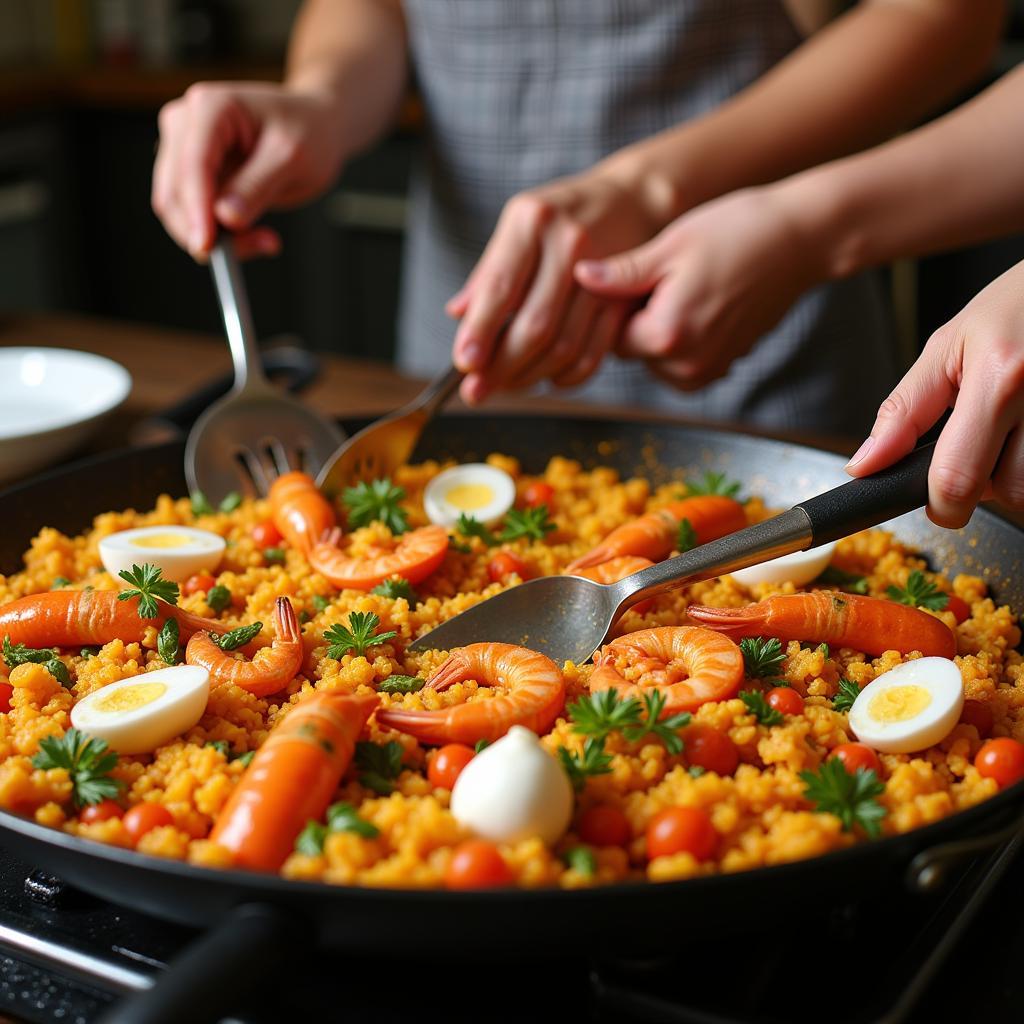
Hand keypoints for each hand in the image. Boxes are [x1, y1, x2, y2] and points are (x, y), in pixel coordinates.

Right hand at [152, 81, 346, 258]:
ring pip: (177, 209)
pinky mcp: (191, 175)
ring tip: (266, 240)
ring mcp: (184, 149)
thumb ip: (258, 186)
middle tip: (261, 246)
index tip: (208, 246)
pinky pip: (192, 216)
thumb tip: (225, 217)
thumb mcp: (294, 158)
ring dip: (216, 237)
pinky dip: (220, 234)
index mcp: (211, 108)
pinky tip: (256, 235)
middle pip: (175, 191)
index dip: (196, 208)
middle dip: (209, 230)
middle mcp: (186, 125)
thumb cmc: (308, 133)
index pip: (193, 164)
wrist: (314, 128)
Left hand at [448, 170, 660, 402]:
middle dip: (501, 367)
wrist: (628, 201)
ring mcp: (603, 273)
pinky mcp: (622, 299)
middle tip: (476, 391)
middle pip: (535, 325)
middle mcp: (569, 243)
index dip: (479, 331)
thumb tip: (457, 315)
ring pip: (564, 346)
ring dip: (530, 376)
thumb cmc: (560, 218)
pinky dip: (565, 377)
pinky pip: (592, 354)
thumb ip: (488, 273)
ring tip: (507, 384)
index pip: (500, 287)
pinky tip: (546, 377)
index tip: (465, 363)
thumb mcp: (518, 228)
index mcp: (532, 221)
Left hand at [574, 187, 819, 389]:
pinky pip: (682, 358)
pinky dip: (685, 334)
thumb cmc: (736, 232)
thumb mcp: (671, 247)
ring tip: (691, 286)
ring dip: (662, 326)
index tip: (640, 273)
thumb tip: (579, 279)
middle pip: (633, 349)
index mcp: (666, 338)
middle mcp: (686, 368)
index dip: (619, 303)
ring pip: (656, 356)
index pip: (610, 334)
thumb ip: (622, 274)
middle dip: (640, 316)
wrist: (800, 240)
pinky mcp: (723, 368)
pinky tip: (707, 300)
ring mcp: (708, 372)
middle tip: (670, 275)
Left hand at [846, 258, 1023, 528]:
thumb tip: (865, 465)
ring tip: (1011, 431)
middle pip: (1008, 492)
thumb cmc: (1018, 304)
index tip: (937, 503)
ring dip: (1016, 473)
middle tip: (983, 447)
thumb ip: (903, 412)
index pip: (958, 479)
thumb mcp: (949, 346)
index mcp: (1000, 380)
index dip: (941, 506)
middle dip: (987, 486)